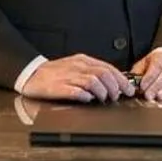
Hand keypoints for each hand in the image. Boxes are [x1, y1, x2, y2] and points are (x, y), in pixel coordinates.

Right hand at [21, 55, 135, 103]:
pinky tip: (88, 99)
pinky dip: (85, 96)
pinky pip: (76, 91)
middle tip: (116, 97)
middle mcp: (78, 67)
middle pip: (103, 74)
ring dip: (102, 92)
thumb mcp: (76, 67)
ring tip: (103, 99)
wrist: (32, 73)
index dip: (121, 80)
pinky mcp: (59, 87)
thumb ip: (93, 72)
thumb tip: (113, 83)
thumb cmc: (55, 73)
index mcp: (83, 61)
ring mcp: (68, 76)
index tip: (129, 90)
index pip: (108, 68)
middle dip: (114, 87)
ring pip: (93, 81)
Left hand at [132, 50, 161, 101]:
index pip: (155, 68)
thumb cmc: (155, 65)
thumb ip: (136, 73)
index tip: (143, 87)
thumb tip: (127, 83)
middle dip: (156, 86)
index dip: (149, 78)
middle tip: (149, 95)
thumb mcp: (143, 65)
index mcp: (159, 58)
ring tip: (160, 97)